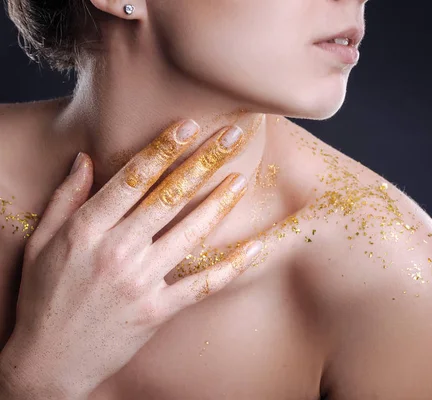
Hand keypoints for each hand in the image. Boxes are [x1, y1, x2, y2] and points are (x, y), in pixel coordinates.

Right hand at [0, 116, 263, 398]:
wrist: (49, 361)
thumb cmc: (43, 297)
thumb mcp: (40, 243)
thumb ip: (65, 199)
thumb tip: (86, 158)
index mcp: (85, 230)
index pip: (132, 179)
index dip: (163, 149)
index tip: (188, 125)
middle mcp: (115, 252)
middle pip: (168, 198)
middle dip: (203, 163)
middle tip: (231, 137)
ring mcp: (139, 283)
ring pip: (189, 234)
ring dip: (219, 204)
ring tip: (242, 179)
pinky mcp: (157, 311)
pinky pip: (201, 285)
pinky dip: (230, 267)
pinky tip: (254, 247)